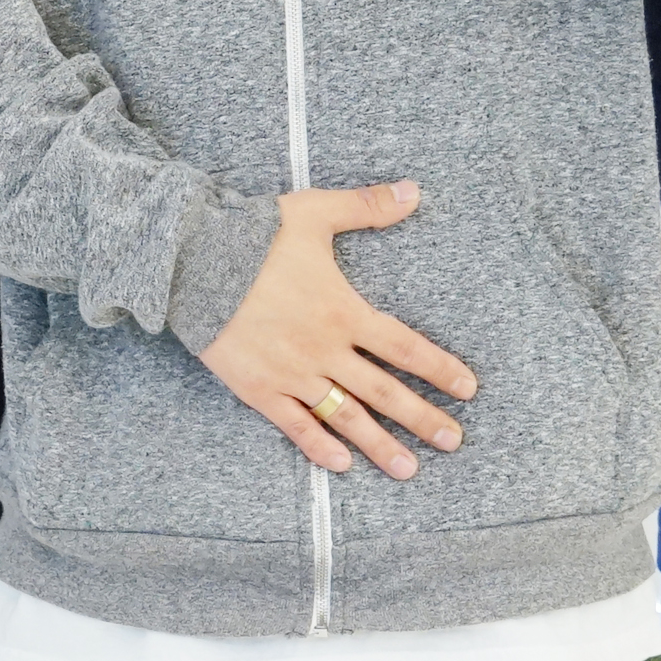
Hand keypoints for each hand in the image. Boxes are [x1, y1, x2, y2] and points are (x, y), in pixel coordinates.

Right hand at [201, 181, 479, 476]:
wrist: (193, 260)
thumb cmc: (255, 235)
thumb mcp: (315, 213)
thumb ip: (367, 206)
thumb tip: (414, 190)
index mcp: (344, 311)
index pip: (405, 346)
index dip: (439, 368)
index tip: (467, 389)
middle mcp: (325, 348)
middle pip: (385, 391)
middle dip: (422, 419)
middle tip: (453, 441)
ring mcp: (292, 372)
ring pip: (346, 416)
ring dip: (379, 444)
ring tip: (408, 470)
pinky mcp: (259, 388)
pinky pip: (294, 425)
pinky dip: (318, 446)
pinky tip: (341, 465)